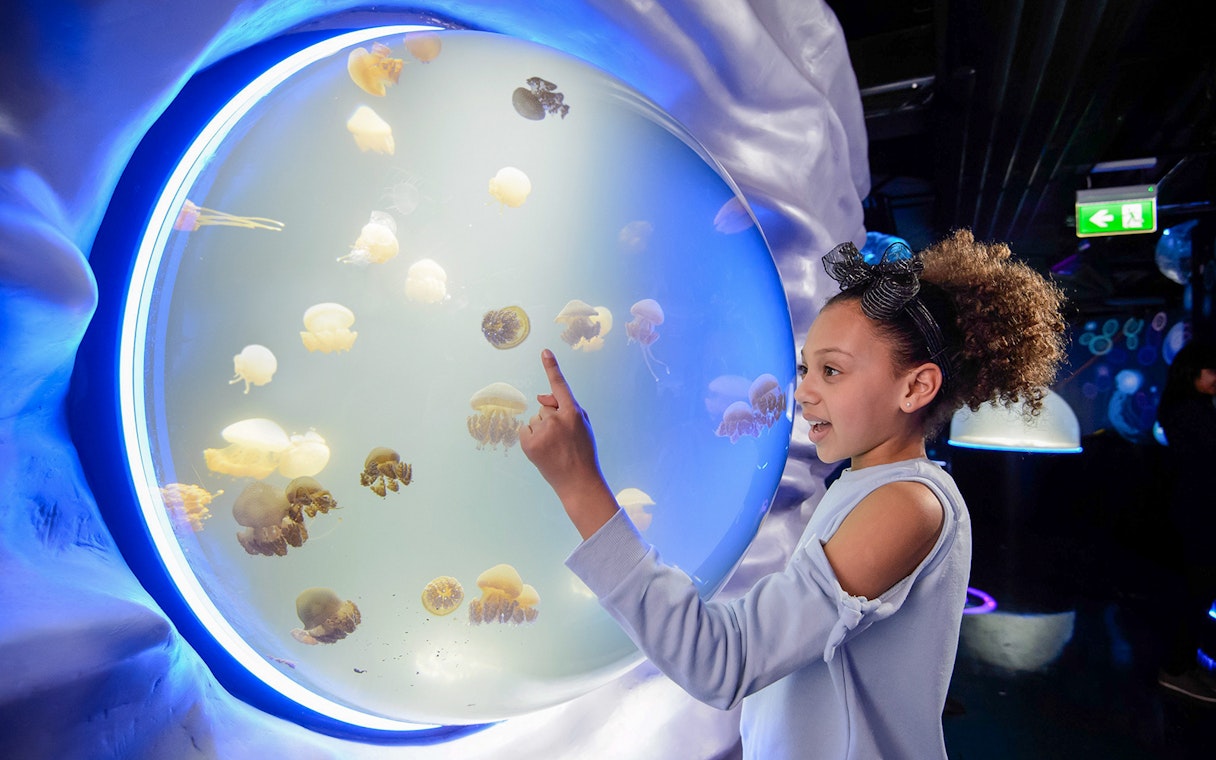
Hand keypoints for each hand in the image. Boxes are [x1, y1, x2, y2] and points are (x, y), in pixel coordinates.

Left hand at [519, 349, 618, 538]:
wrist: (577, 481)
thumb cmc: (582, 450)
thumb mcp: (583, 424)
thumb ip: (565, 406)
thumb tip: (539, 397)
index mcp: (574, 413)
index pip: (560, 386)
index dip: (552, 367)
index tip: (544, 351)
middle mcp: (556, 419)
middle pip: (544, 407)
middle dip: (551, 418)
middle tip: (562, 439)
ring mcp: (541, 432)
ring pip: (535, 419)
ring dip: (541, 429)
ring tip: (554, 447)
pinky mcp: (528, 444)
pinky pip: (525, 429)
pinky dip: (531, 437)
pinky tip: (543, 449)